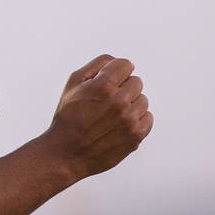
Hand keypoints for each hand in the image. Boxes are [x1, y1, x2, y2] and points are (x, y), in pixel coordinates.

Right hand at [45, 55, 152, 179]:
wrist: (66, 152)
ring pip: (143, 100)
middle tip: (106, 101)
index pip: (126, 65)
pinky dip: (136, 119)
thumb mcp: (72, 84)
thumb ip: (95, 66)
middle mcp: (120, 101)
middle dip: (123, 88)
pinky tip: (119, 124)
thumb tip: (115, 62)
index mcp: (103, 85)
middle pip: (136, 82)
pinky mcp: (136, 135)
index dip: (115, 72)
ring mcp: (130, 119)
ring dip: (130, 104)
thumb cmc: (68, 117)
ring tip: (111, 115)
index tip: (107, 82)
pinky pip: (147, 118)